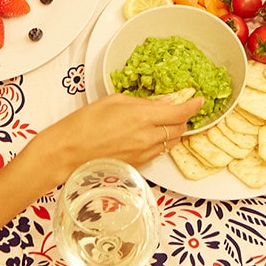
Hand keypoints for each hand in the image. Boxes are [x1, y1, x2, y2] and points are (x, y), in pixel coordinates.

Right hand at [29, 94, 203, 185]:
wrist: (66, 152)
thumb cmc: (84, 124)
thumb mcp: (114, 101)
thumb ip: (144, 102)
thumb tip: (164, 101)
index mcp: (143, 117)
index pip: (180, 112)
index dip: (194, 105)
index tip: (199, 99)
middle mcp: (147, 138)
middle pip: (179, 129)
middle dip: (183, 118)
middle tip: (178, 108)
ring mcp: (143, 154)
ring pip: (170, 143)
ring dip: (172, 131)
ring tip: (163, 121)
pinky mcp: (137, 166)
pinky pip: (157, 153)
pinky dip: (159, 143)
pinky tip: (148, 135)